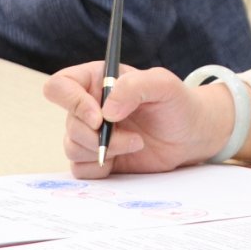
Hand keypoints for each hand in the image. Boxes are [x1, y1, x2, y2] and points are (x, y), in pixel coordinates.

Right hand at [44, 63, 235, 177]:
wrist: (190, 135)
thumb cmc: (177, 103)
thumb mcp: (164, 84)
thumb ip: (134, 86)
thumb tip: (106, 111)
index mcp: (96, 80)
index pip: (60, 86)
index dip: (72, 102)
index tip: (99, 118)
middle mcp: (88, 106)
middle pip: (69, 123)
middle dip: (98, 135)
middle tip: (133, 137)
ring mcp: (91, 133)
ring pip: (72, 147)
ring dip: (105, 151)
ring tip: (137, 143)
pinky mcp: (96, 158)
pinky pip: (80, 169)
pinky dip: (100, 169)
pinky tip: (124, 159)